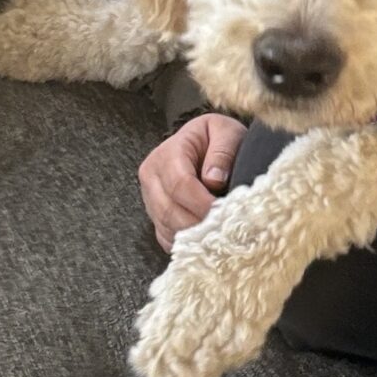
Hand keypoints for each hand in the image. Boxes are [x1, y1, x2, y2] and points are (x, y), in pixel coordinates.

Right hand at [139, 113, 247, 251]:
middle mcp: (151, 176)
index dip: (201, 202)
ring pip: (166, 226)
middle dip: (198, 223)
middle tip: (224, 230)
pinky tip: (206, 240)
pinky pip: (166, 237)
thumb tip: (214, 180)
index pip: (179, 184)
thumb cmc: (217, 138)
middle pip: (169, 210)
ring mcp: (150, 198)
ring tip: (218, 235)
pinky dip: (186, 243)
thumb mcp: (226, 132)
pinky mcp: (156, 216)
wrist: (206, 144)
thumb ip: (222, 152)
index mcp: (167, 153)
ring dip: (193, 236)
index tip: (224, 212)